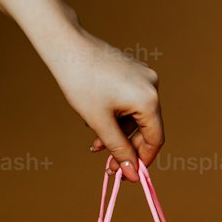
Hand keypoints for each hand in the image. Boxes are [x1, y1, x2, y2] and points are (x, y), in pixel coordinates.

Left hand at [43, 24, 163, 178]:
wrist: (66, 46)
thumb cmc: (81, 82)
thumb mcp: (100, 123)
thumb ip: (119, 151)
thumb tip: (132, 175)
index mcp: (149, 100)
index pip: (155, 139)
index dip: (143, 160)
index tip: (128, 174)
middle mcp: (152, 87)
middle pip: (147, 128)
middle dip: (127, 148)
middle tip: (109, 165)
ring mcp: (144, 77)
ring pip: (136, 117)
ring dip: (119, 133)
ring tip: (96, 143)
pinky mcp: (134, 72)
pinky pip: (131, 102)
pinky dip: (118, 116)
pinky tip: (98, 121)